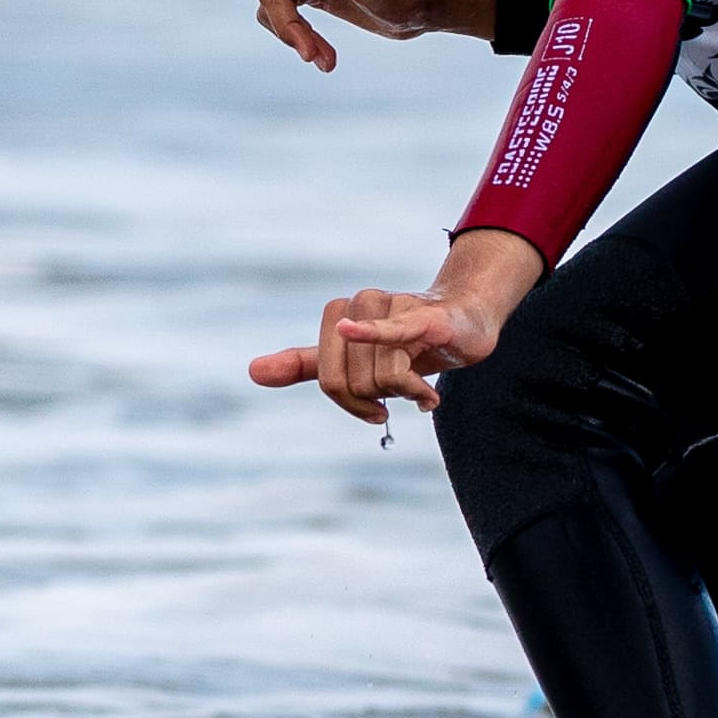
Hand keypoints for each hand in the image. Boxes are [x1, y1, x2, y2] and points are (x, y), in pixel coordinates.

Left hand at [250, 231, 543, 421]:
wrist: (465, 319)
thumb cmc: (407, 342)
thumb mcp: (351, 357)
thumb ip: (304, 364)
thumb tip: (252, 371)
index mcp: (339, 316)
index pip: (329, 380)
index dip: (350, 404)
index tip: (374, 411)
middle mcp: (361, 306)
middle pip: (355, 382)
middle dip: (379, 399)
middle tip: (405, 392)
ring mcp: (394, 307)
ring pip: (383, 376)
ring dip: (408, 391)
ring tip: (424, 383)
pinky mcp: (425, 316)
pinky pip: (396, 333)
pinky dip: (382, 342)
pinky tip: (382, 357)